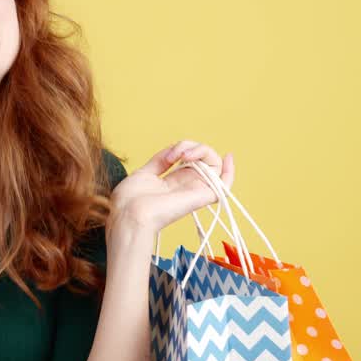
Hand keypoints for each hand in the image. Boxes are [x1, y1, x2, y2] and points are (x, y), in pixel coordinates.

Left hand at [108, 139, 234, 238]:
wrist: (130, 214)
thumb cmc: (131, 200)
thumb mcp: (144, 173)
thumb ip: (160, 161)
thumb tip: (173, 150)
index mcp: (172, 181)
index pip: (189, 159)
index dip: (183, 147)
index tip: (168, 155)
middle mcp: (186, 185)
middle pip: (202, 157)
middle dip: (190, 145)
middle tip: (175, 154)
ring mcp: (196, 190)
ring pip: (214, 164)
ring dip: (202, 150)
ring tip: (185, 155)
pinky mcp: (203, 196)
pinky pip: (226, 184)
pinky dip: (230, 170)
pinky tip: (228, 156)